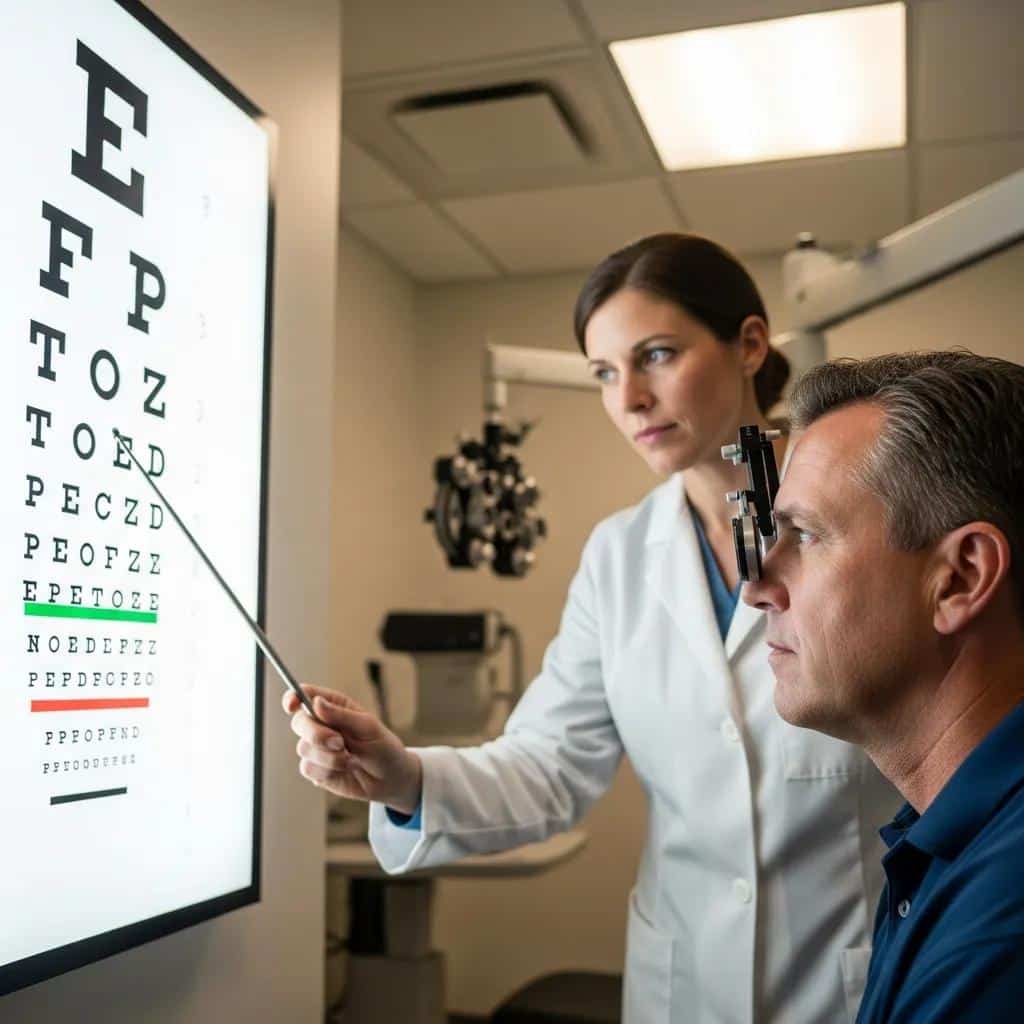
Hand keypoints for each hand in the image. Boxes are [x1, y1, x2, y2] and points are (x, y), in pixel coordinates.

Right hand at [282, 684, 421, 813]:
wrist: (390, 779)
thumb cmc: (383, 747)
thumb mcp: (368, 727)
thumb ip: (341, 715)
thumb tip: (316, 702)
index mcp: (334, 706)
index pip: (305, 695)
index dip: (293, 697)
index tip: (292, 706)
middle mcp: (321, 724)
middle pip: (299, 722)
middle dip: (317, 734)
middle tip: (340, 743)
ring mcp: (317, 747)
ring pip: (303, 748)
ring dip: (329, 757)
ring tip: (352, 759)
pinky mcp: (316, 768)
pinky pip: (308, 768)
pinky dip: (328, 771)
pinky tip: (345, 769)